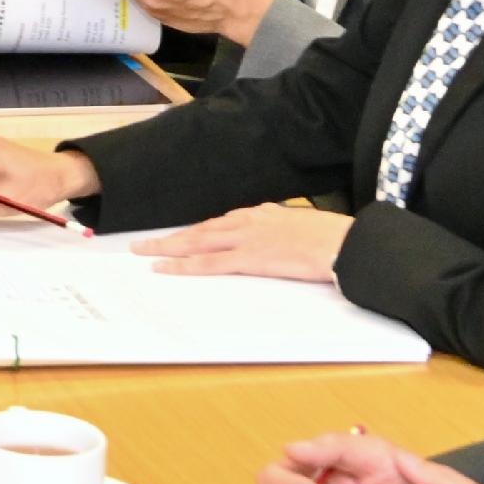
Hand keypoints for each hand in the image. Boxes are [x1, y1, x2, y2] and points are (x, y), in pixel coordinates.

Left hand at [131, 202, 353, 281]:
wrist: (340, 242)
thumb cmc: (329, 237)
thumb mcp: (301, 225)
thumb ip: (282, 228)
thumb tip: (277, 234)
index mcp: (261, 214)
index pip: (220, 223)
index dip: (196, 231)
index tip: (179, 237)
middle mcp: (247, 222)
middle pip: (200, 230)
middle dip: (170, 237)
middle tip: (143, 243)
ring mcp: (245, 239)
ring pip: (196, 242)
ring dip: (167, 248)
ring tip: (143, 253)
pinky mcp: (248, 258)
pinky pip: (208, 263)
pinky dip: (183, 265)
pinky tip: (165, 268)